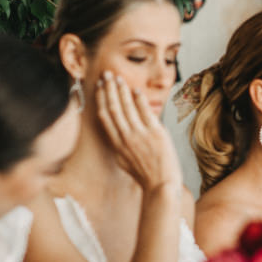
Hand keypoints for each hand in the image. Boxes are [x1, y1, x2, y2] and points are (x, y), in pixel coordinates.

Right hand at [96, 71, 182, 191]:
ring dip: (122, 91)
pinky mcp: (155, 134)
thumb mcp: (126, 161)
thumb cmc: (146, 176)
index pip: (105, 117)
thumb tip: (121, 133)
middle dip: (109, 90)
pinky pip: (145, 113)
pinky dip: (139, 100)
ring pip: (126, 108)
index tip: (100, 87)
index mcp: (117, 145)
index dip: (101, 100)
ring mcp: (140, 135)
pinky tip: (137, 91)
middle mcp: (125, 138)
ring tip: (119, 78)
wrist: (161, 185)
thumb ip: (122, 145)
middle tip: (106, 75)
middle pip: (113, 108)